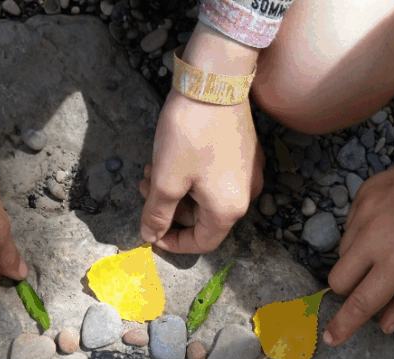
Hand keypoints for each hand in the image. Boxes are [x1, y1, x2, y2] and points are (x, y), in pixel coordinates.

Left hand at [139, 91, 263, 252]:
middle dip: (170, 208)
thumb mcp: (165, 179)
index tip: (151, 232)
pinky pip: (217, 177)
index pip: (202, 243)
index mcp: (228, 209)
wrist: (215, 80)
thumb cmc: (190, 133)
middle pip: (203, 218)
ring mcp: (249, 172)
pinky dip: (192, 175)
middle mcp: (246, 195)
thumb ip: (157, 213)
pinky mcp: (246, 153)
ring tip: (150, 169)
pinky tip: (171, 157)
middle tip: (144, 188)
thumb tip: (150, 236)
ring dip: (177, 189)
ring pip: (207, 195)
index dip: (173, 243)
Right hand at [323, 146, 393, 345]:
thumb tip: (385, 325)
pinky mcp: (364, 192)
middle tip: (375, 283)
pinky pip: (350, 225)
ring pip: (342, 251)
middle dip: (350, 290)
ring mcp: (366, 210)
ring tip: (391, 246)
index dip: (343, 324)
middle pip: (337, 279)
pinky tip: (391, 224)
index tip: (331, 338)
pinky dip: (363, 234)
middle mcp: (375, 236)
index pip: (359, 302)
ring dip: (358, 260)